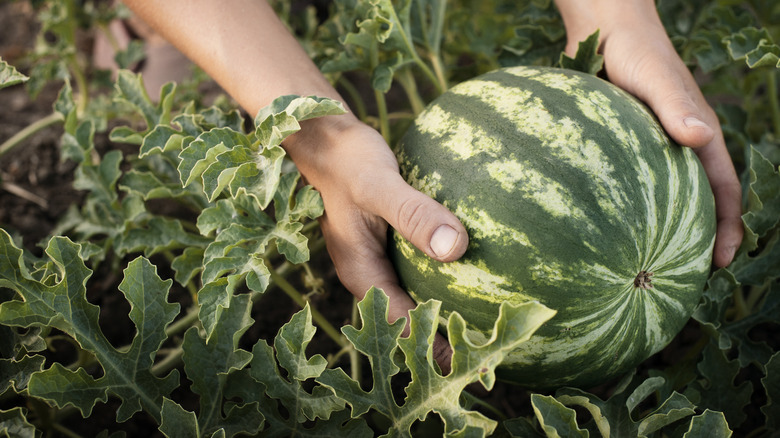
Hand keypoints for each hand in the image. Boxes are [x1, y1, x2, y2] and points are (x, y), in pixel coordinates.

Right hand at [285, 114, 468, 372]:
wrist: (329, 140)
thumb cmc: (349, 161)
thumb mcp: (378, 186)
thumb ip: (413, 215)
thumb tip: (455, 249)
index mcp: (362, 273)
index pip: (401, 324)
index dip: (435, 348)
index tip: (472, 365)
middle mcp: (373, 274)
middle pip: (412, 319)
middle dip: (447, 341)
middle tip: (493, 357)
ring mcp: (385, 260)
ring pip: (419, 297)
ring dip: (450, 313)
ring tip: (496, 327)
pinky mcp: (397, 244)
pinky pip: (426, 269)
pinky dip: (450, 278)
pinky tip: (487, 273)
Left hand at [556, 0, 743, 266]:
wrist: (601, 29)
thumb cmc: (633, 51)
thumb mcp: (656, 78)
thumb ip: (675, 105)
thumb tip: (698, 137)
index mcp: (696, 135)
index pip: (722, 188)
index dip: (728, 225)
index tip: (723, 262)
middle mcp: (675, 146)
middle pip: (694, 201)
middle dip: (695, 239)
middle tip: (683, 278)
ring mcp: (648, 148)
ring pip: (661, 197)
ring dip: (660, 230)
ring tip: (645, 267)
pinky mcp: (620, 146)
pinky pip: (629, 184)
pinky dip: (626, 210)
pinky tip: (603, 233)